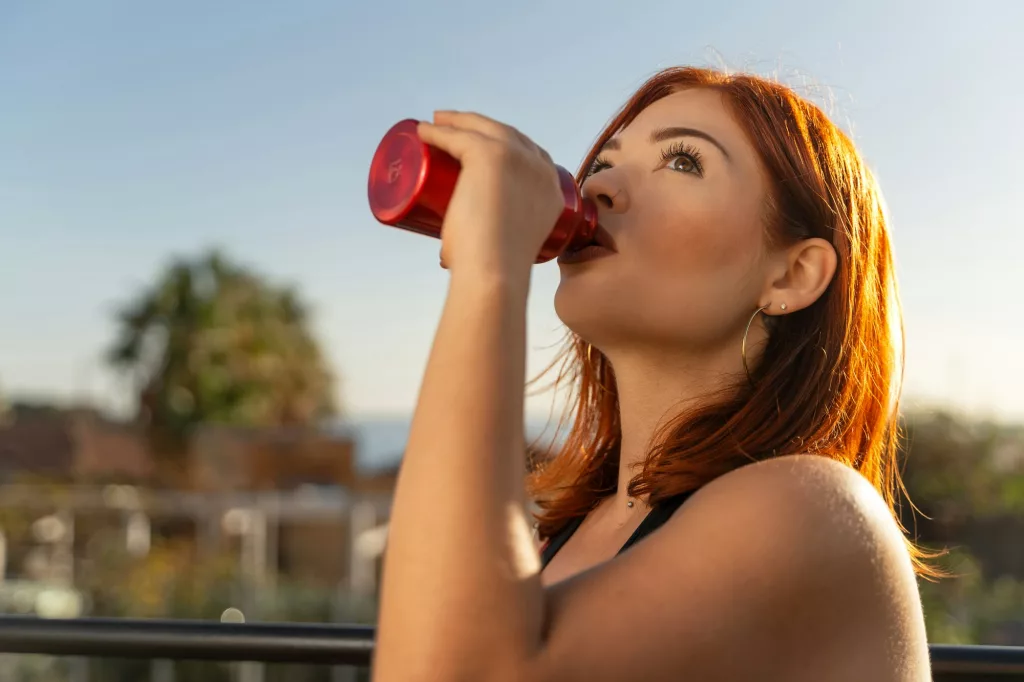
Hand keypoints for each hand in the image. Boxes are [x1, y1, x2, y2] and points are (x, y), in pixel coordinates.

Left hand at [417, 111, 564, 283]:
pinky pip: (458, 135)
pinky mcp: (490, 154)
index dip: (504, 145)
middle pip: (507, 134)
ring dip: (458, 122)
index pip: (530, 155)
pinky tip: (424, 130)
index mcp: (553, 191)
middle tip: (452, 132)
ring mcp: (517, 158)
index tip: (480, 147)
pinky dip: (438, 131)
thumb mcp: (503, 251)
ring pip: (483, 128)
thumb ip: (486, 251)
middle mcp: (540, 169)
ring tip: (437, 125)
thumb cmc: (494, 273)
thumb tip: (452, 258)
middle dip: (480, 127)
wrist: (496, 271)